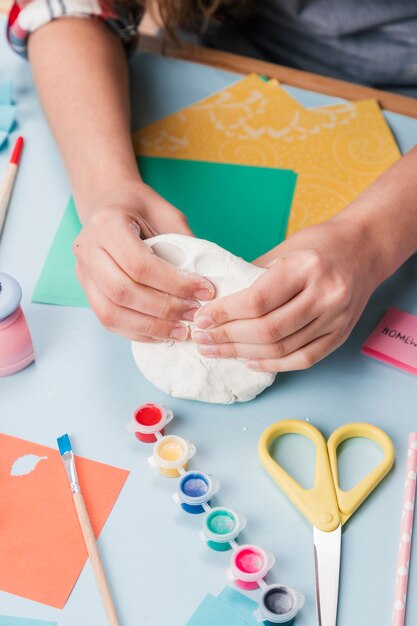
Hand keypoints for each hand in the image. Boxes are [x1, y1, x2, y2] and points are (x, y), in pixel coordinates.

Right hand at [74, 181, 214, 340]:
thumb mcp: (165, 213)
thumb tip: (206, 280)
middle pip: (123, 292)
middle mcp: (87, 249)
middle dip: (164, 309)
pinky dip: (138, 331)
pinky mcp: (86, 290)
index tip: (204, 292)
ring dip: (151, 327)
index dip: (174, 283)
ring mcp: (82, 273)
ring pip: (112, 313)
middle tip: (194, 314)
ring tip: (181, 331)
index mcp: (106, 225)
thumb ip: (184, 242)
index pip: (139, 264)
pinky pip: (109, 321)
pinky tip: (163, 333)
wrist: (107, 202)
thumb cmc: (139, 207)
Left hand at [192, 218, 378, 371]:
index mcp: (306, 267)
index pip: (258, 300)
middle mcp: (326, 294)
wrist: (365, 249)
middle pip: (268, 329)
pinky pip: (303, 359)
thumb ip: (252, 274)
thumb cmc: (320, 244)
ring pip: (282, 348)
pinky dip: (274, 364)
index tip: (201, 319)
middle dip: (228, 338)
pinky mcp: (341, 334)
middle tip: (202, 340)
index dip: (224, 314)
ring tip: (217, 352)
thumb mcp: (285, 248)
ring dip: (243, 354)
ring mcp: (337, 318)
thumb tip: (215, 301)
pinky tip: (250, 361)